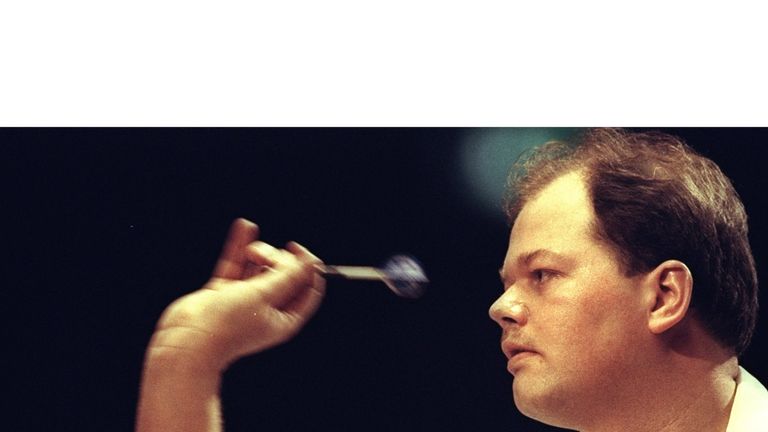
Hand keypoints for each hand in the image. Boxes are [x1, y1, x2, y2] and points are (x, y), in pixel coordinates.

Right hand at [147, 218, 325, 371]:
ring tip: (251, 251)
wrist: (187, 340)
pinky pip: (236, 265)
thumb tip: (311, 262)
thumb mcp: (265, 296)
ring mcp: (244, 301)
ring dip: (258, 252)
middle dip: (277, 258)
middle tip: (262, 256)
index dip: (307, 268)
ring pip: (259, 267)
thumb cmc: (227, 325)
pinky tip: (244, 226)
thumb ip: (287, 277)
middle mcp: (267, 310)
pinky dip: (239, 247)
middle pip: (283, 274)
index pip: (308, 290)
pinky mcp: (223, 292)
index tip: (298, 250)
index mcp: (284, 319)